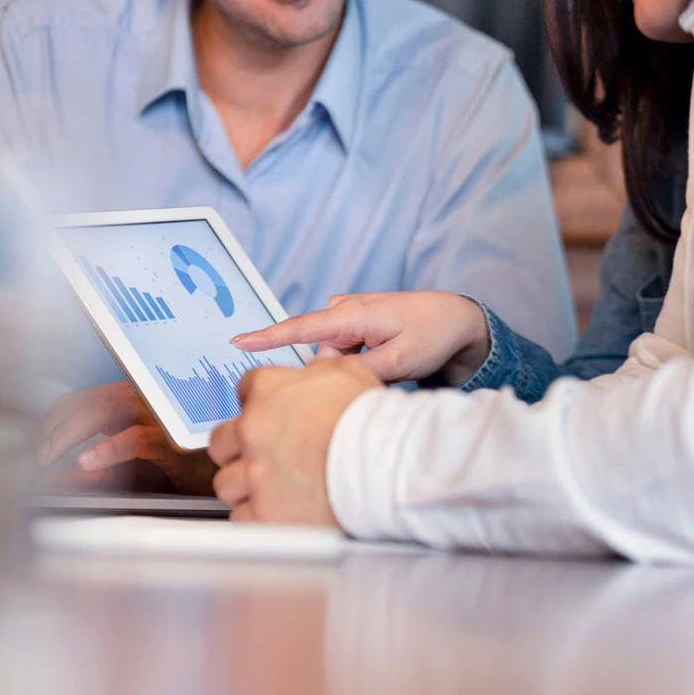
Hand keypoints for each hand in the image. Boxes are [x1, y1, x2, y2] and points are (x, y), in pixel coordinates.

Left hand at [35, 381, 216, 494]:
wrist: (225, 474)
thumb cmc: (181, 470)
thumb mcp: (130, 467)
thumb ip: (95, 469)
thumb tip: (58, 478)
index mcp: (131, 401)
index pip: (79, 400)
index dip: (51, 419)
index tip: (33, 442)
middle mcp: (142, 401)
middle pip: (85, 401)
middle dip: (52, 427)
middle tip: (36, 455)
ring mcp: (157, 416)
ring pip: (103, 410)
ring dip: (69, 433)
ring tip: (49, 456)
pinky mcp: (172, 439)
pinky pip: (135, 438)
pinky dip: (107, 449)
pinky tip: (86, 463)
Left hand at [208, 358, 380, 523]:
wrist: (387, 466)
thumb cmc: (373, 422)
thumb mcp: (351, 372)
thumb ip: (323, 369)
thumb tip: (317, 368)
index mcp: (268, 390)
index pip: (244, 390)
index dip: (259, 405)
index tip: (269, 417)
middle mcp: (252, 429)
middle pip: (221, 440)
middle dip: (238, 449)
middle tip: (263, 457)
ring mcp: (254, 472)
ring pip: (226, 482)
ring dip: (245, 486)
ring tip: (272, 489)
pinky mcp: (261, 511)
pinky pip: (241, 516)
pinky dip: (256, 516)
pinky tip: (276, 511)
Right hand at [230, 291, 490, 385]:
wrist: (455, 318)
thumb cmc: (431, 334)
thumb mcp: (401, 361)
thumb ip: (359, 373)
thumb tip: (328, 383)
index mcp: (351, 315)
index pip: (300, 328)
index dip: (267, 337)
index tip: (238, 342)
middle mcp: (343, 311)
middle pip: (320, 357)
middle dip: (340, 374)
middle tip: (382, 374)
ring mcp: (347, 316)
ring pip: (331, 358)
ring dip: (352, 370)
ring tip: (391, 365)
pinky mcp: (353, 324)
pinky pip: (341, 353)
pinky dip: (357, 362)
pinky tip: (386, 360)